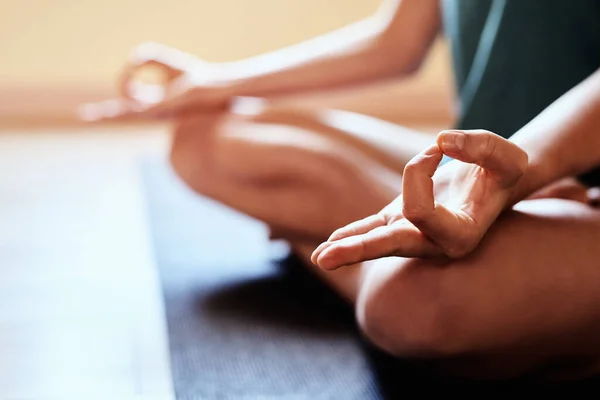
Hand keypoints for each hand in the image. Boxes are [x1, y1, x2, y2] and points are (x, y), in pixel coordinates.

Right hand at [79, 42, 231, 120]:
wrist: (217, 88)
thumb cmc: (196, 75)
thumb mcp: (163, 61)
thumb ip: (143, 57)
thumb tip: (129, 64)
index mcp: (154, 102)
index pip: (128, 96)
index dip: (126, 75)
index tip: (136, 64)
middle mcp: (153, 110)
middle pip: (122, 113)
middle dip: (103, 114)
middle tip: (81, 116)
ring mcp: (155, 112)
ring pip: (124, 115)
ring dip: (105, 114)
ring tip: (83, 116)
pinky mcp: (160, 109)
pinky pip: (135, 110)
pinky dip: (119, 104)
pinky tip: (101, 114)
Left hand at [311, 130, 528, 269]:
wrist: (495, 184)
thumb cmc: (502, 173)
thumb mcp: (506, 157)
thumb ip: (481, 147)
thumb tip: (441, 142)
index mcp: (459, 235)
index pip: (419, 211)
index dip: (418, 172)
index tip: (438, 147)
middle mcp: (433, 243)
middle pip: (390, 246)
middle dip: (357, 250)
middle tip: (321, 260)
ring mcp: (413, 234)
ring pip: (376, 241)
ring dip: (346, 248)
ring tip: (318, 258)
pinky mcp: (401, 222)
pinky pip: (374, 230)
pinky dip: (353, 234)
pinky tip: (329, 244)